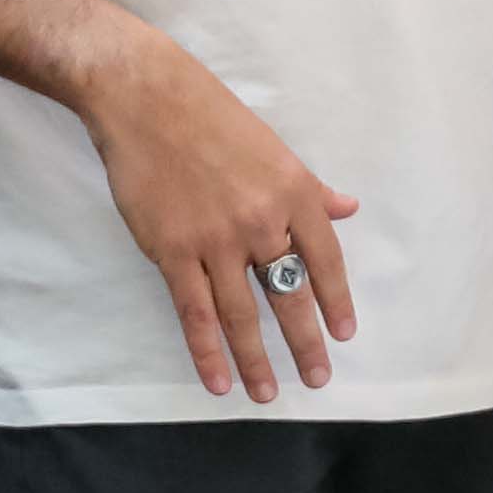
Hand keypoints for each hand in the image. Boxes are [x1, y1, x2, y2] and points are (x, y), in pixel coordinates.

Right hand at [81, 36, 357, 401]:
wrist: (145, 99)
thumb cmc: (210, 115)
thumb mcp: (273, 148)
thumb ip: (310, 188)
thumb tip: (347, 208)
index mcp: (292, 192)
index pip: (325, 260)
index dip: (336, 301)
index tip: (344, 334)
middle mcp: (261, 221)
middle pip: (289, 295)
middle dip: (305, 343)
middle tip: (318, 379)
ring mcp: (215, 240)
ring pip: (242, 314)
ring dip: (257, 360)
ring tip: (268, 393)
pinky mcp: (172, 251)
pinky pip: (195, 313)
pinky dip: (207, 351)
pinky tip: (219, 379)